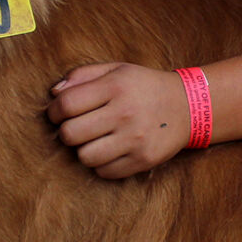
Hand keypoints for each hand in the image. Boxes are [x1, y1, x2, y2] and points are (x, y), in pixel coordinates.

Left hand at [47, 62, 192, 178]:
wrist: (188, 106)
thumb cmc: (144, 87)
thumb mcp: (117, 69)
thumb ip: (82, 75)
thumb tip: (54, 93)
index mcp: (115, 86)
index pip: (66, 104)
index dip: (53, 112)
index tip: (56, 114)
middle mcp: (125, 112)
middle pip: (70, 134)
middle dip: (66, 133)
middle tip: (75, 128)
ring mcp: (135, 139)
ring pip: (85, 157)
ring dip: (83, 150)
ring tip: (94, 140)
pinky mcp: (143, 160)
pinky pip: (104, 172)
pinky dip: (102, 164)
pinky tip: (111, 151)